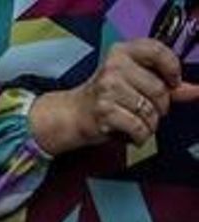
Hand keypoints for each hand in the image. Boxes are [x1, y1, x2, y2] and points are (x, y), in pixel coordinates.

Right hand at [29, 39, 198, 153]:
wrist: (71, 115)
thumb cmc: (105, 97)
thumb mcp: (134, 82)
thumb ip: (166, 84)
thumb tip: (195, 91)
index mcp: (122, 52)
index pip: (157, 51)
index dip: (172, 68)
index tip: (174, 83)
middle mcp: (114, 67)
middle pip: (158, 89)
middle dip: (161, 106)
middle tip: (150, 111)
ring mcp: (107, 89)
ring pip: (150, 110)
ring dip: (151, 124)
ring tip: (140, 125)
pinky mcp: (104, 111)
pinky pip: (138, 126)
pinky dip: (141, 135)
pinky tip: (133, 134)